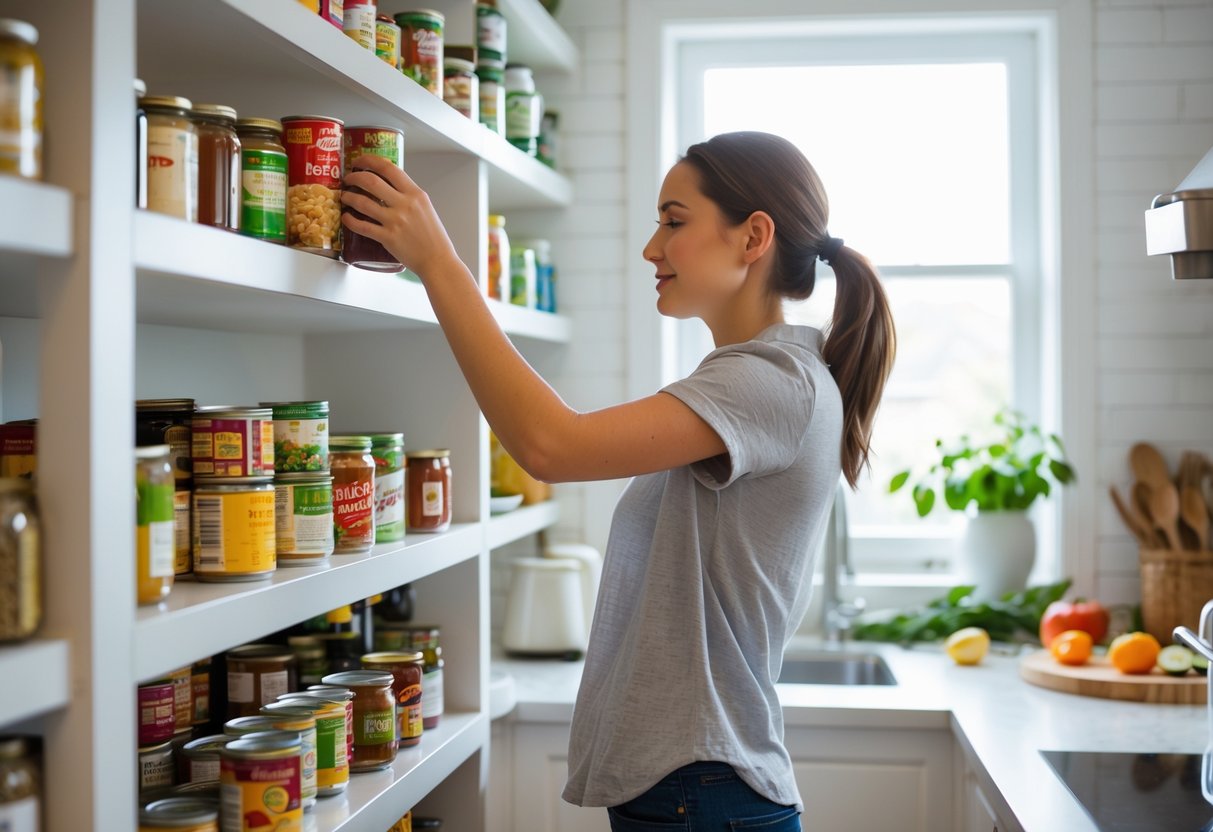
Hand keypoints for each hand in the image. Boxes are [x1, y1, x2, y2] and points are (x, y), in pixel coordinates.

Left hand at [340, 154, 461, 278]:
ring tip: (345, 197)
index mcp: (416, 194)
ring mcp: (395, 221)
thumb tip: (388, 187)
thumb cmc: (433, 237)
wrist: (437, 260)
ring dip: (349, 197)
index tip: (359, 161)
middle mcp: (405, 204)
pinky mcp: (387, 237)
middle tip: (348, 179)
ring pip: (362, 202)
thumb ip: (408, 196)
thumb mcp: (425, 208)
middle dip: (354, 177)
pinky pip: (362, 226)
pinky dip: (350, 220)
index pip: (389, 168)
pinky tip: (346, 218)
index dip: (369, 161)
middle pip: (371, 181)